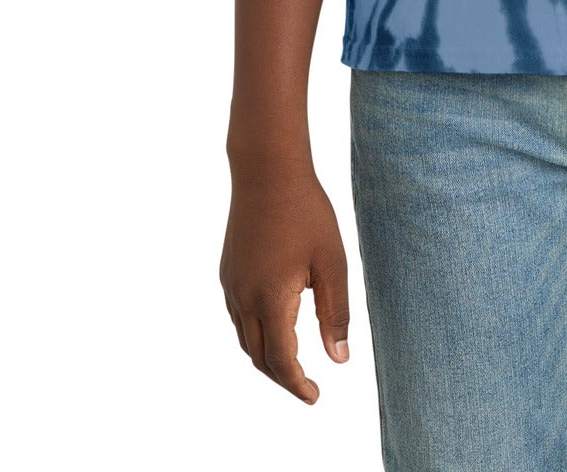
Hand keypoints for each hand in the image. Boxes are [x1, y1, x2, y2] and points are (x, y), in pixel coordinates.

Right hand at [220, 161, 350, 403]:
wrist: (267, 171)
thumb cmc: (306, 212)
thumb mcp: (332, 263)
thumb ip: (335, 313)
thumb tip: (339, 360)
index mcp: (271, 300)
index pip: (282, 360)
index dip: (298, 384)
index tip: (315, 397)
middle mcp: (244, 298)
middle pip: (259, 357)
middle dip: (282, 377)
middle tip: (307, 386)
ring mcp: (231, 285)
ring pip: (245, 339)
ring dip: (267, 358)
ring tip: (294, 362)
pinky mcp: (227, 271)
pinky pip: (238, 317)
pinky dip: (255, 334)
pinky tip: (275, 325)